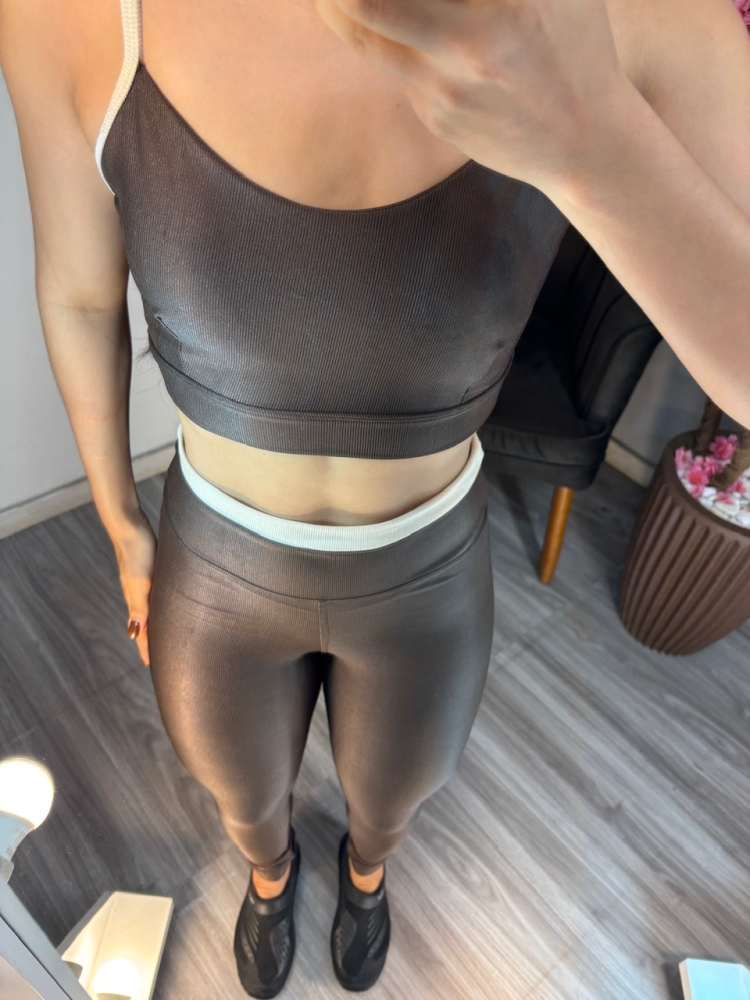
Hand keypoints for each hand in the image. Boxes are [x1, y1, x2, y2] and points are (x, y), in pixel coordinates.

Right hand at [111, 509, 155, 666]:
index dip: (147, 648)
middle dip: (153, 640)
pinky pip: (155, 595)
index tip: (153, 667)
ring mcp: (143, 582)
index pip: (143, 631)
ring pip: (151, 610)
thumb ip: (139, 607)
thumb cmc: (138, 551)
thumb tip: (135, 634)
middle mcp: (139, 594)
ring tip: (165, 635)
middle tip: (162, 657)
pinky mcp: (148, 571)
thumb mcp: (140, 581)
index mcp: (137, 600)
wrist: (129, 525)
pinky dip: (159, 606)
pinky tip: (165, 603)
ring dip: (157, 624)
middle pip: (146, 623)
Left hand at [314, 0, 630, 195]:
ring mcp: (449, 85)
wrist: (584, 140)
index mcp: (510, 0)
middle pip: (367, 2)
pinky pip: (394, 65)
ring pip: (365, 33)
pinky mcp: (436, 115)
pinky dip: (380, 34)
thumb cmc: (572, 44)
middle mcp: (473, 39)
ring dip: (335, 2)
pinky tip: (386, 21)